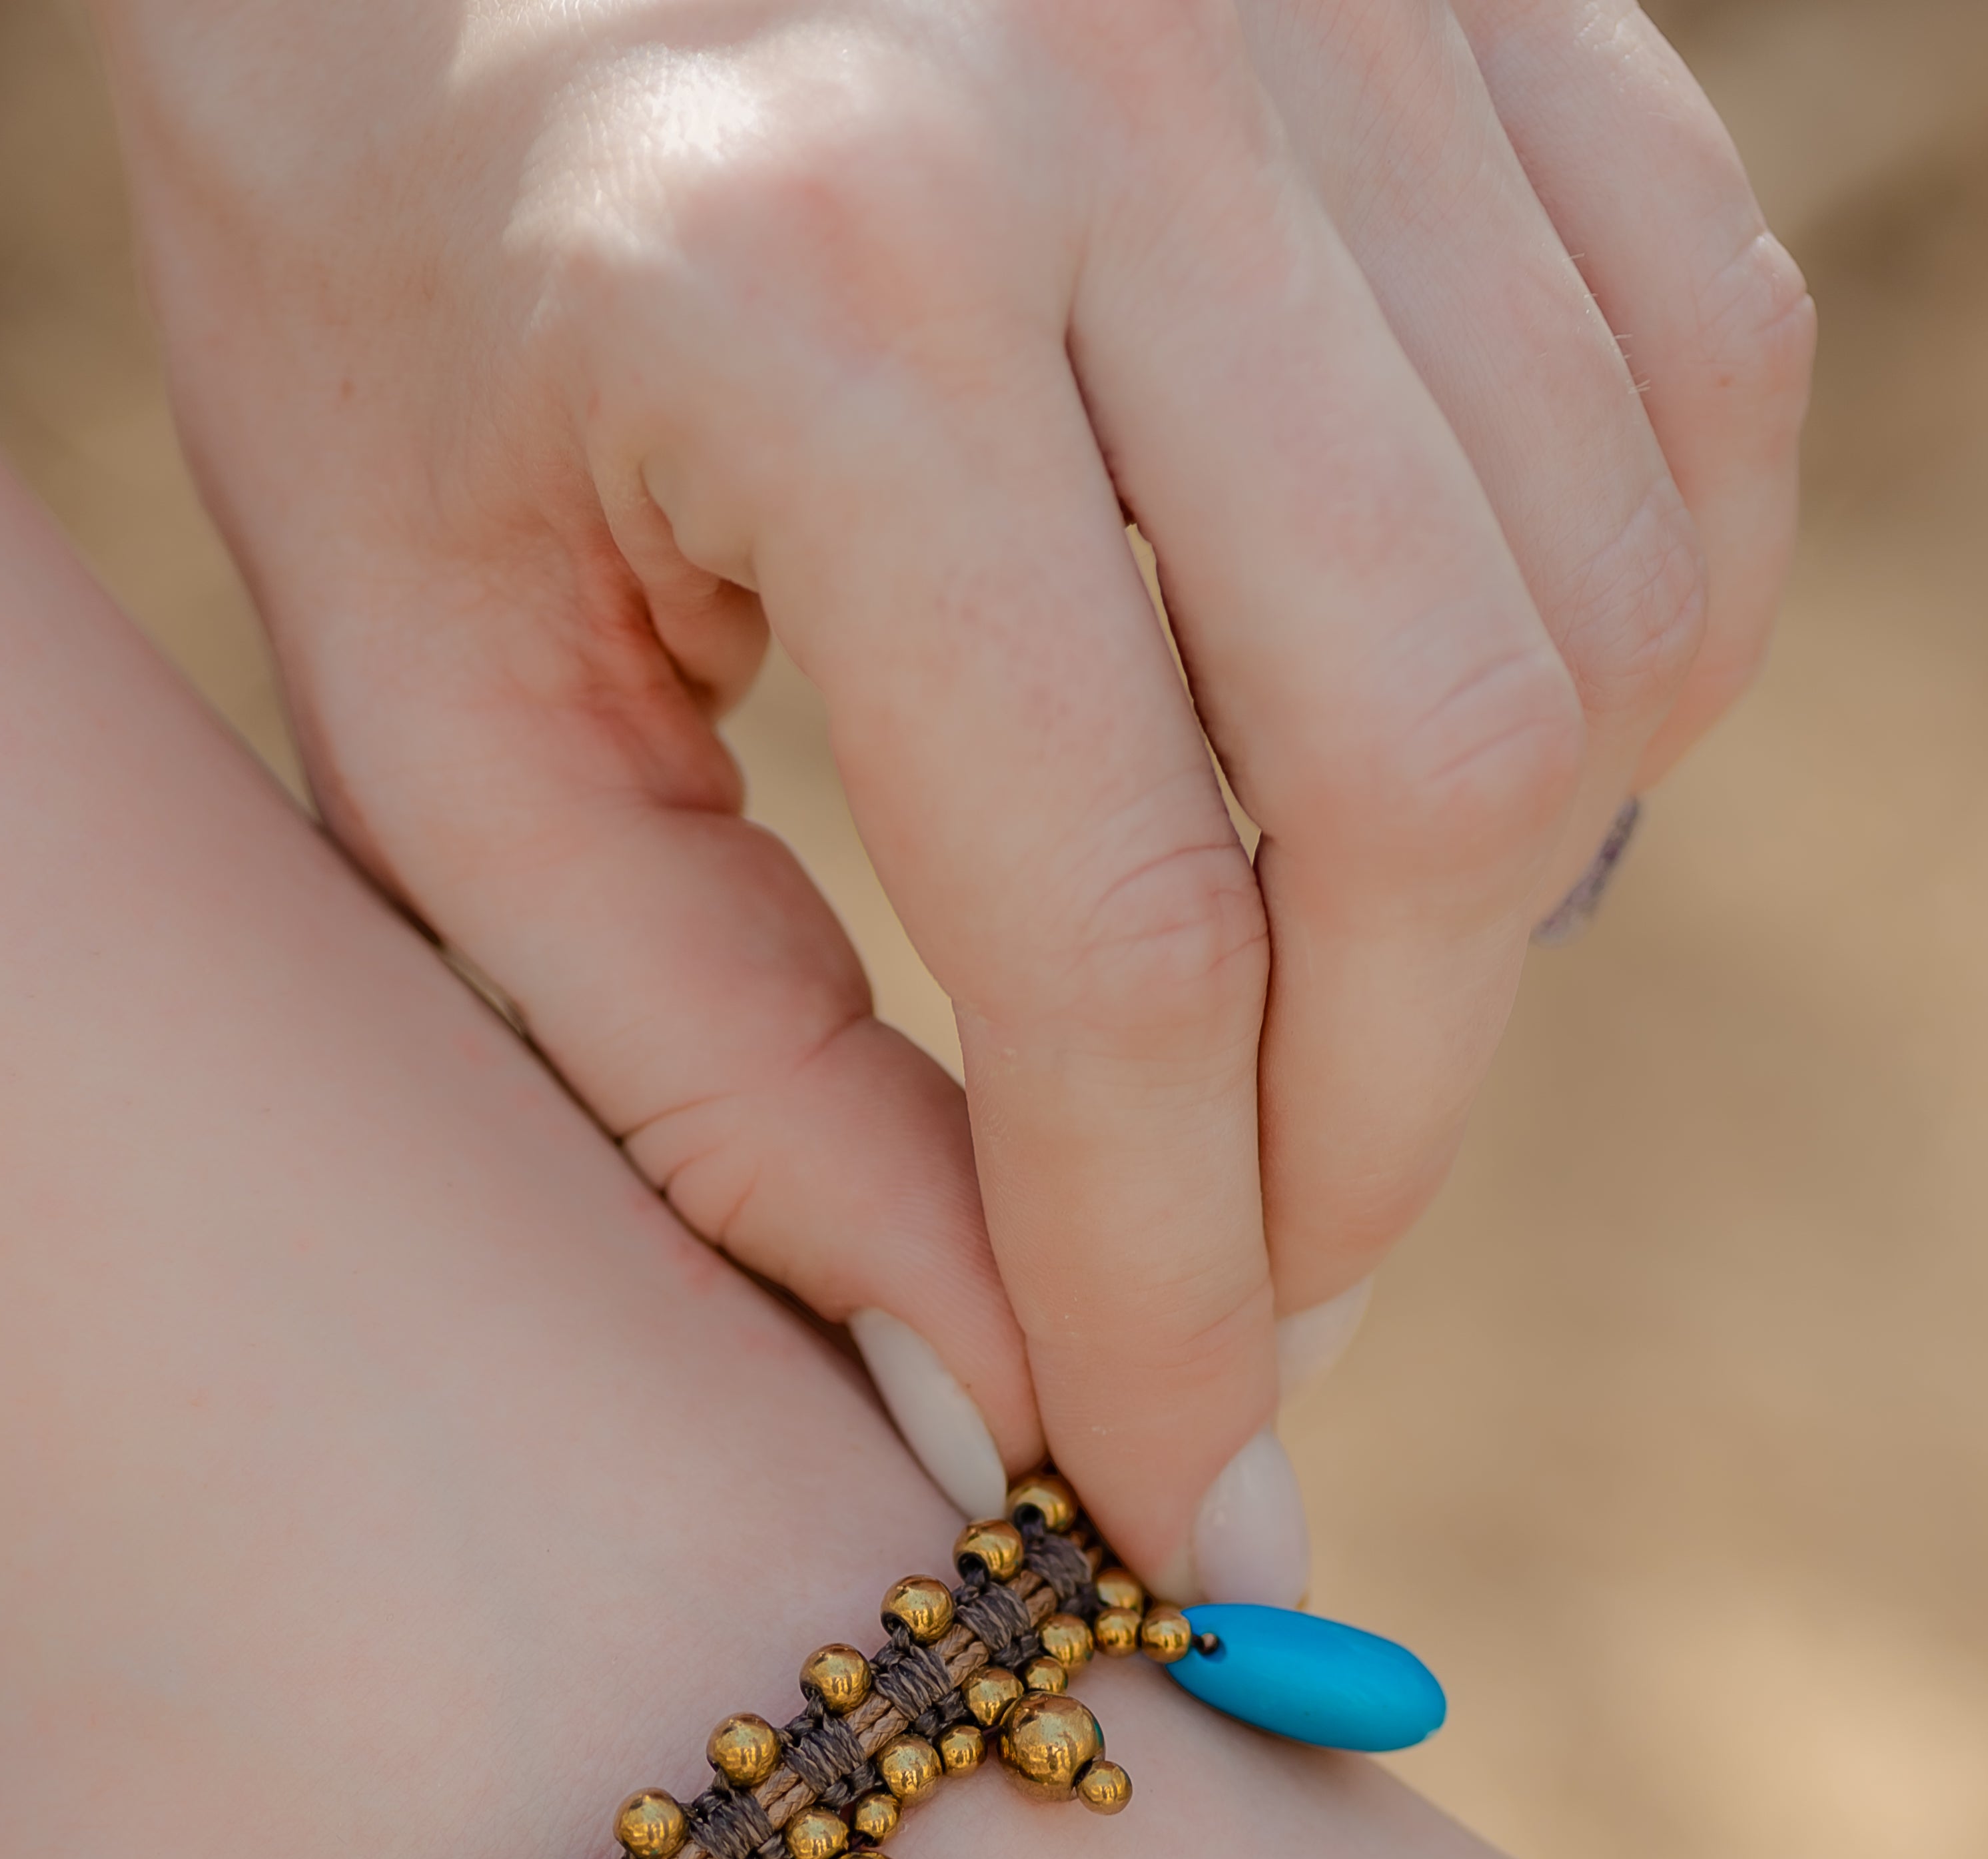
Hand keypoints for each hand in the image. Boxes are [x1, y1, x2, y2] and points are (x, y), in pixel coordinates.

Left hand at [94, 0, 1809, 1589]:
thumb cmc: (389, 283)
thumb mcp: (440, 700)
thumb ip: (704, 1073)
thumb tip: (995, 1397)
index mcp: (811, 289)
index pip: (1121, 933)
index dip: (1170, 1283)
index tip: (1179, 1490)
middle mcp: (1133, 91)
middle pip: (1431, 782)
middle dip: (1364, 1151)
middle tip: (1250, 1313)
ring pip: (1610, 611)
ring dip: (1496, 936)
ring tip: (1303, 1062)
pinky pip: (1699, 384)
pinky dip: (1626, 654)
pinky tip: (1438, 782)